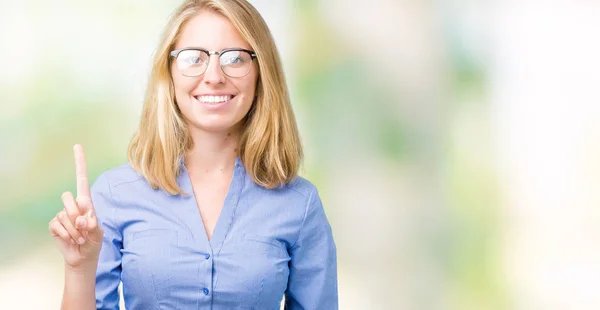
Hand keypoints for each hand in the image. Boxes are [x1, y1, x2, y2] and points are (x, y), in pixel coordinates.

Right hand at [49, 144, 103, 269]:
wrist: (82, 257)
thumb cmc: (93, 242)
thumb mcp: (98, 234)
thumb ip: (92, 225)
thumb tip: (82, 217)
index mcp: (87, 203)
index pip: (81, 179)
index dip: (79, 163)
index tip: (77, 146)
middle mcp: (74, 205)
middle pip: (69, 198)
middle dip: (77, 215)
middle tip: (84, 229)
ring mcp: (63, 214)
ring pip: (65, 214)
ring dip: (74, 230)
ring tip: (80, 237)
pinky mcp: (54, 224)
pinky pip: (57, 225)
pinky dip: (67, 235)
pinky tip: (71, 240)